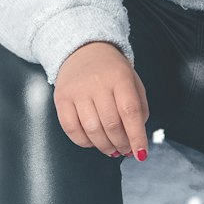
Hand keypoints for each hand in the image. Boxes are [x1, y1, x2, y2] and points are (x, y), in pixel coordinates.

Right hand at [54, 41, 150, 158]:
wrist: (83, 50)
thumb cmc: (112, 71)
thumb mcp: (133, 82)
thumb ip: (140, 108)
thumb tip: (137, 136)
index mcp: (120, 78)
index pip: (130, 112)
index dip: (137, 136)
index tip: (141, 153)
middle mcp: (98, 84)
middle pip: (111, 125)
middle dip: (121, 144)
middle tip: (126, 150)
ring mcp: (77, 91)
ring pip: (92, 130)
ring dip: (105, 146)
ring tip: (112, 148)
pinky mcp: (62, 98)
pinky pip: (71, 129)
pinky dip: (84, 142)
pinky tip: (92, 141)